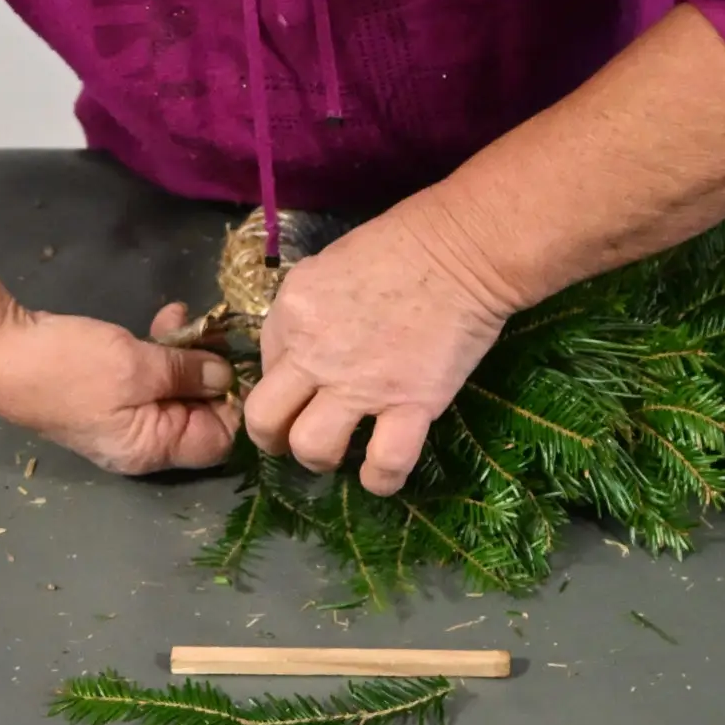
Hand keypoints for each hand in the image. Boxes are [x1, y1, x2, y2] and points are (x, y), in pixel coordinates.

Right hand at [0, 303, 237, 476]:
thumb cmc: (69, 367)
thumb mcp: (138, 366)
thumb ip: (188, 374)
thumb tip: (225, 379)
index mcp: (151, 450)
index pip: (217, 442)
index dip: (231, 404)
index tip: (232, 362)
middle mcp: (142, 444)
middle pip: (198, 414)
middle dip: (209, 372)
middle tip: (211, 332)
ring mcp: (124, 420)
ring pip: (175, 390)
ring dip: (185, 354)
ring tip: (182, 318)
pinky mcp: (109, 394)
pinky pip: (150, 378)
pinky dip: (161, 352)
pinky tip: (164, 319)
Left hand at [243, 205, 512, 495]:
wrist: (462, 248)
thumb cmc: (400, 244)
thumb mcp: (327, 267)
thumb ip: (305, 313)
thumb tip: (301, 351)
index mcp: (292, 314)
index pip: (262, 368)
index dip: (281, 383)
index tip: (303, 386)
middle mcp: (314, 355)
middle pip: (263, 419)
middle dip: (274, 438)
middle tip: (295, 438)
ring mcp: (361, 384)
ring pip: (312, 448)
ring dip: (320, 459)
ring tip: (340, 452)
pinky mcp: (410, 405)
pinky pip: (386, 464)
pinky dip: (381, 479)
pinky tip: (382, 475)